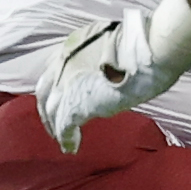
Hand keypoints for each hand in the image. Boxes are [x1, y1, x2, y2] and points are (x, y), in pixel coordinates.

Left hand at [36, 9, 181, 152]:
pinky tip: (71, 147)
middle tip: (54, 126)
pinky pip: (64, 126)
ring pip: (52, 112)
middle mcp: (60, 66)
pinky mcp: (76, 105)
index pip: (53, 74)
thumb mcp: (108, 42)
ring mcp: (65, 86)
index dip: (55, 90)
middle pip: (45, 94)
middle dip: (48, 112)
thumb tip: (104, 65)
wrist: (145, 53)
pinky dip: (66, 138)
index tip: (60, 100)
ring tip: (63, 141)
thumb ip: (97, 55)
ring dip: (56, 128)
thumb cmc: (139, 44)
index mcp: (68, 49)